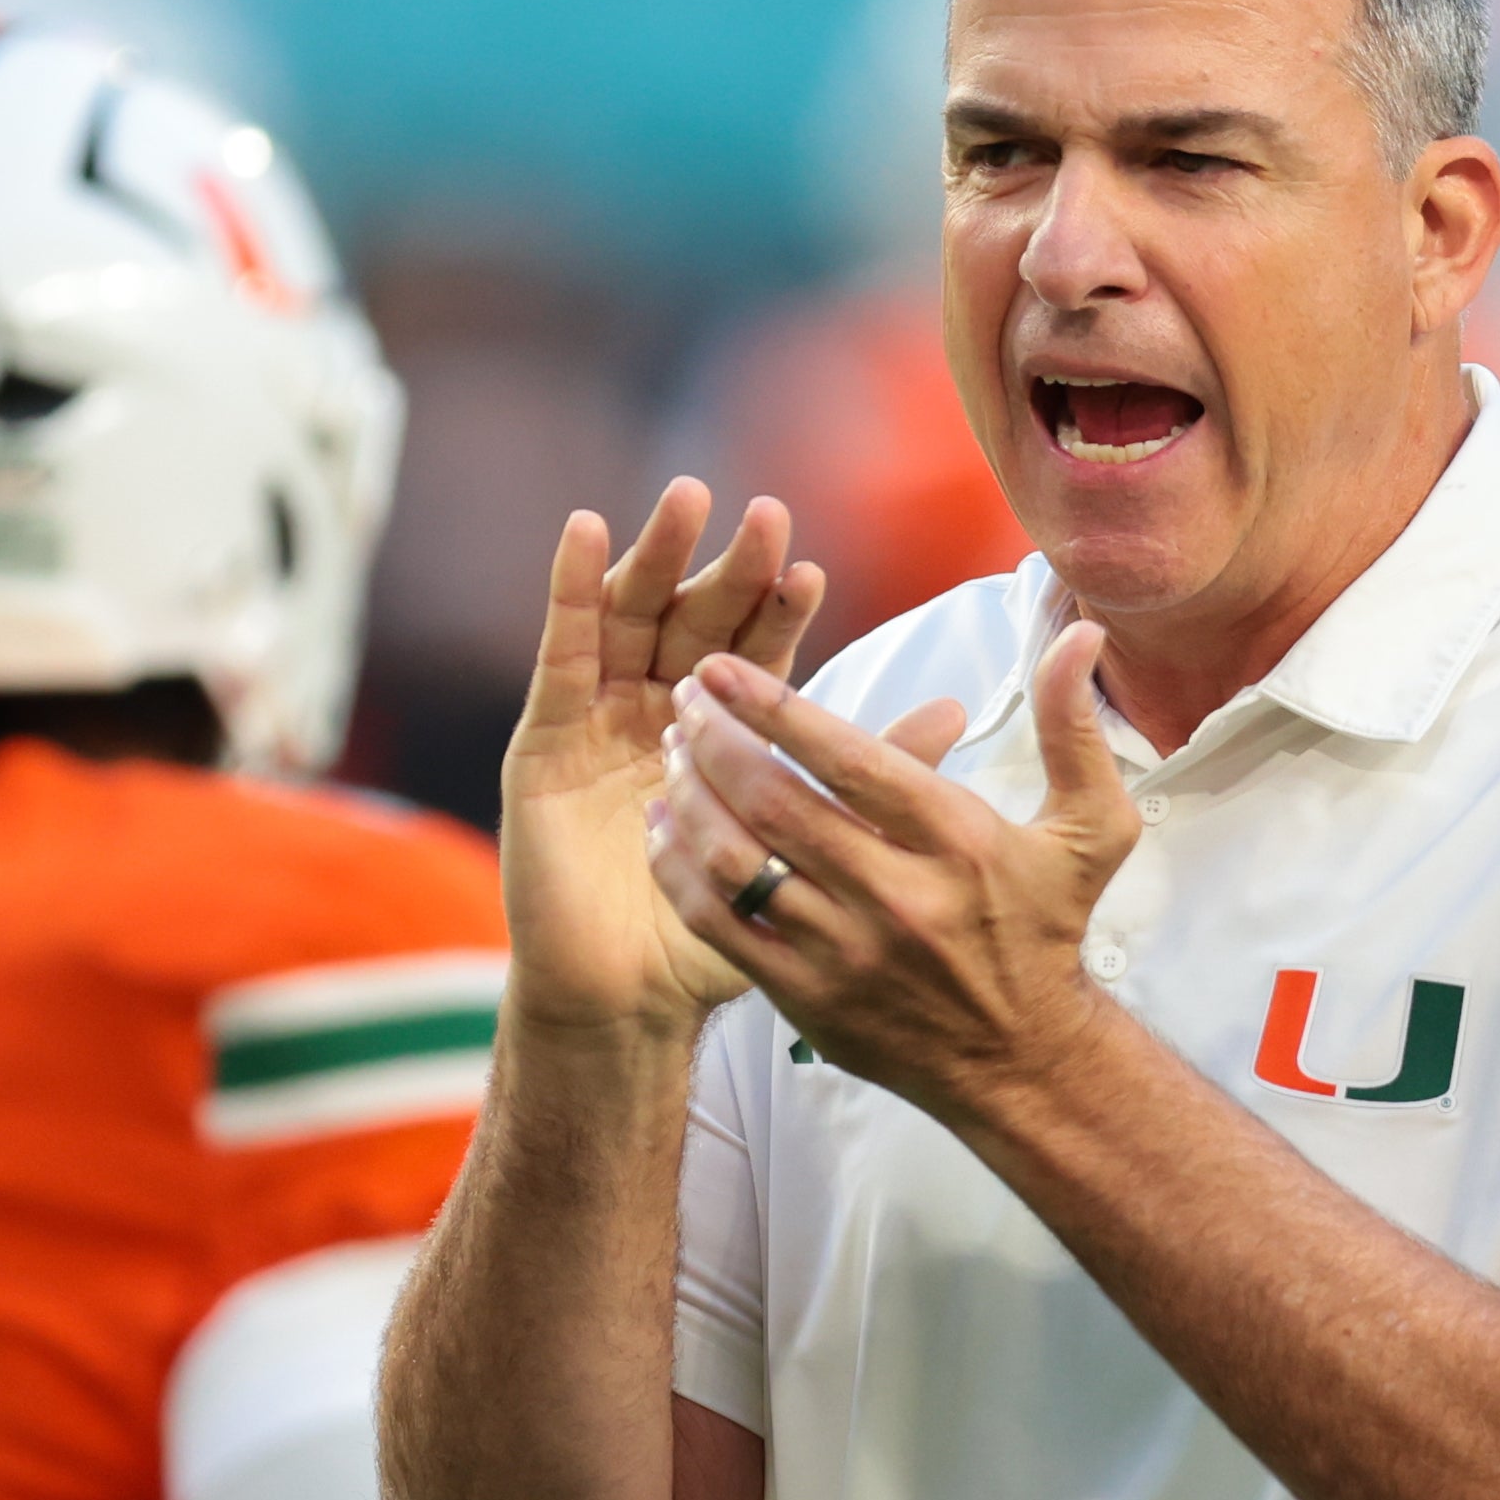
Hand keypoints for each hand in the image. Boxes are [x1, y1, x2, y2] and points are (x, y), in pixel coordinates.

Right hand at [501, 482, 823, 1036]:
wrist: (629, 1000)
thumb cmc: (719, 934)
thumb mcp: (805, 850)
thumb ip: (870, 775)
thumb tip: (955, 709)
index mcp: (727, 737)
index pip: (758, 655)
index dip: (780, 611)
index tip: (812, 571)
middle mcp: (660, 713)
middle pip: (695, 621)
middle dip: (728, 569)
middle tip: (765, 515)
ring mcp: (599, 719)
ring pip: (633, 619)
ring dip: (658, 556)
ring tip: (689, 499)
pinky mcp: (543, 736)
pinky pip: (561, 652)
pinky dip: (572, 589)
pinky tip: (585, 531)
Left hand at [649, 623, 1139, 1128]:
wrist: (1022, 1058)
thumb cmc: (1045, 929)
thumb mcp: (1091, 830)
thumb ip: (1073, 728)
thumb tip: (1077, 635)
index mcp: (959, 844)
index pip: (852, 762)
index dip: (775, 709)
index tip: (722, 669)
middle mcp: (898, 898)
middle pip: (779, 806)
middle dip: (716, 742)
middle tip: (685, 700)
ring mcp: (846, 954)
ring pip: (739, 864)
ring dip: (691, 800)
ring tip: (673, 752)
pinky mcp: (806, 998)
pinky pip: (720, 927)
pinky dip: (681, 872)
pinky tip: (666, 828)